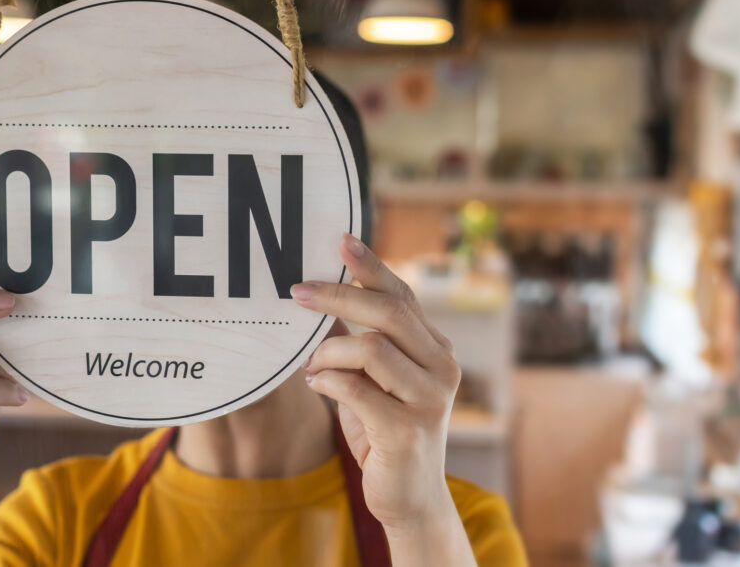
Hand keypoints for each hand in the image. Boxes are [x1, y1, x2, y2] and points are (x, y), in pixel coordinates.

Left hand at [293, 234, 460, 531]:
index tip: (341, 240)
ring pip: (371, 347)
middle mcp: (441, 369)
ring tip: (313, 367)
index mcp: (435, 350)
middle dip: (337, 295)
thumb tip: (322, 297)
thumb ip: (359, 341)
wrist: (410, 499)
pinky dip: (327, 381)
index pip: (403, 295)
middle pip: (389, 312)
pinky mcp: (407, 431)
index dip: (371, 266)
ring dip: (328, 352)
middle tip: (297, 292)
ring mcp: (429, 400)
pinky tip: (318, 386)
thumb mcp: (374, 380)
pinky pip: (356, 388)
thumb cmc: (385, 432)